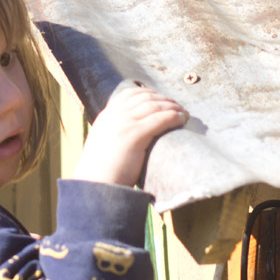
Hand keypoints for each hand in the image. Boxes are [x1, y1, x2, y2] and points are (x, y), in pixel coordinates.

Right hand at [69, 83, 187, 186]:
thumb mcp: (104, 146)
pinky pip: (159, 119)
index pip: (130, 94)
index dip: (149, 94)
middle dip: (165, 100)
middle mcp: (116, 115)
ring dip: (173, 107)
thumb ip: (114, 136)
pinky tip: (181, 119)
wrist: (95, 185)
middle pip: (146, 97)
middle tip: (177, 107)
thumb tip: (127, 140)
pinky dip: (173, 116)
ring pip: (154, 106)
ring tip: (184, 114)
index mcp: (107, 116)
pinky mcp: (135, 134)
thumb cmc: (101, 173)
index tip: (162, 100)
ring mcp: (125, 123)